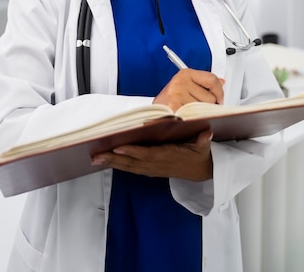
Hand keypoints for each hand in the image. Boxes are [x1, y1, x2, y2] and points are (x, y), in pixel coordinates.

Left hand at [91, 129, 212, 180]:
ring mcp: (153, 168)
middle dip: (114, 158)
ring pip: (130, 166)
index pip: (148, 154)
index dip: (133, 152)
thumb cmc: (200, 153)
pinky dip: (119, 165)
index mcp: (168, 155)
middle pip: (133, 162)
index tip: (119, 147)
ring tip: (96, 159)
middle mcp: (158, 164)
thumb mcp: (204, 146)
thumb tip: (206, 133)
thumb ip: (204, 140)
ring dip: (113, 163)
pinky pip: (132, 169)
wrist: (202, 170)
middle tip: (97, 155)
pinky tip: (108, 162)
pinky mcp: (151, 170)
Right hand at [153, 68, 224, 111]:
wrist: (152, 114)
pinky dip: (195, 120)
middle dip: (208, 106)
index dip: (219, 92)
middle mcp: (180, 82)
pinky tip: (187, 118)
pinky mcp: (175, 107)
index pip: (212, 79)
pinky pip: (196, 116)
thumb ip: (204, 83)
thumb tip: (221, 82)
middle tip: (197, 108)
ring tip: (188, 112)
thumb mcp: (186, 86)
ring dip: (200, 114)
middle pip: (210, 97)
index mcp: (185, 74)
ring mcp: (177, 94)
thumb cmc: (170, 101)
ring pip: (205, 108)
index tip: (219, 99)